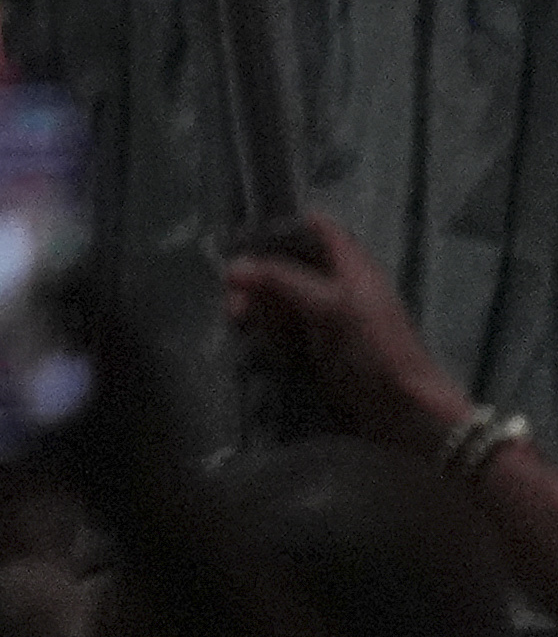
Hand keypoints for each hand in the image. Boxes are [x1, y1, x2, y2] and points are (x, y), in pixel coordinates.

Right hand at [223, 213, 473, 453]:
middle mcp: (338, 287)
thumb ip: (282, 280)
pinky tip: (247, 334)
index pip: (317, 229)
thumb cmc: (377, 348)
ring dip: (256, 303)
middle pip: (289, 265)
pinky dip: (262, 327)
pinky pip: (280, 328)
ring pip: (280, 297)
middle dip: (258, 272)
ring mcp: (327, 319)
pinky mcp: (316, 348)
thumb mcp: (331, 306)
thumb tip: (233, 266)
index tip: (247, 237)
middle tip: (233, 288)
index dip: (284, 226)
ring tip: (237, 317)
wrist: (404, 410)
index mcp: (352, 267)